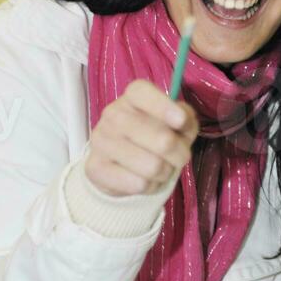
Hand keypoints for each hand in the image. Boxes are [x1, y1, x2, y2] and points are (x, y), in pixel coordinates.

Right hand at [85, 80, 198, 196]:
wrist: (118, 164)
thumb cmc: (154, 136)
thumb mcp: (176, 122)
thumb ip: (185, 117)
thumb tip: (182, 120)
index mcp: (133, 97)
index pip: (143, 94)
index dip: (164, 107)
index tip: (180, 121)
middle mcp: (113, 114)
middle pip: (162, 140)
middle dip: (181, 155)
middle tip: (179, 158)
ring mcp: (101, 140)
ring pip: (153, 166)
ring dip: (166, 173)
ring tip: (161, 169)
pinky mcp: (95, 167)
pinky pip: (138, 184)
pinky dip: (150, 187)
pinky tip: (145, 179)